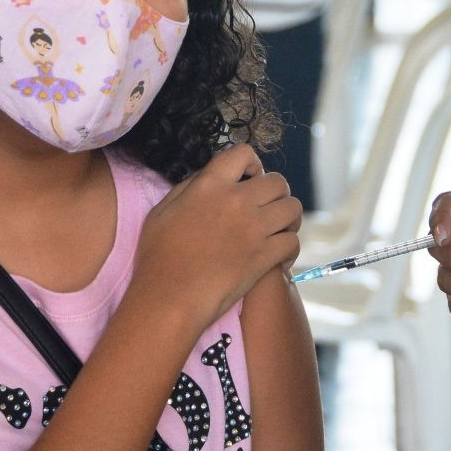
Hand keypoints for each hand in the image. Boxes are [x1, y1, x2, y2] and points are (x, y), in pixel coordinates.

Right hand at [129, 145, 301, 329]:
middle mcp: (237, 201)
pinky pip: (293, 242)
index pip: (243, 153)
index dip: (252, 164)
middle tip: (264, 210)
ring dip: (288, 218)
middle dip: (275, 193)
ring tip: (276, 230)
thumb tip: (210, 179)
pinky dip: (289, 249)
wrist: (170, 298)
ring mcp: (254, 229)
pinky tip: (277, 258)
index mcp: (210, 185)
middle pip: (278, 182)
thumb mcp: (162, 211)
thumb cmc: (157, 257)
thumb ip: (189, 188)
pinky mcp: (265, 256)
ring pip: (293, 209)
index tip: (250, 178)